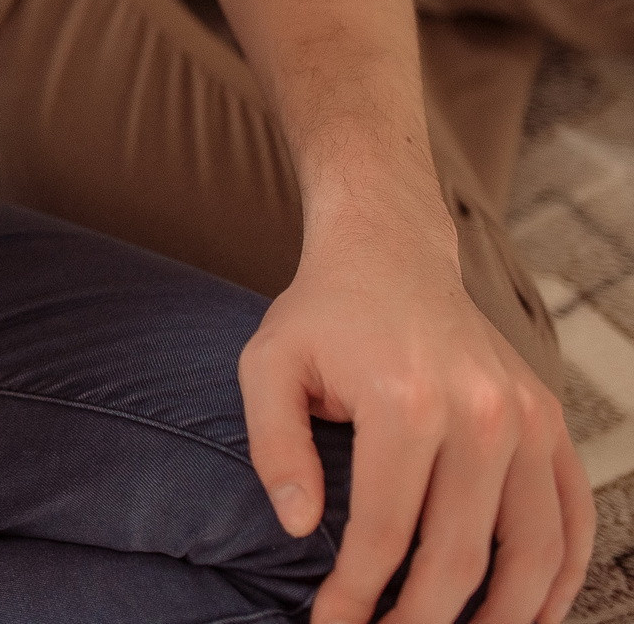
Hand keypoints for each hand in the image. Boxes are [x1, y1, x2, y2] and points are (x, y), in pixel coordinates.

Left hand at [240, 222, 594, 623]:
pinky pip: (573, 517)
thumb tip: (299, 529)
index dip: (357, 595)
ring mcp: (526, 419)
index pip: (385, 532)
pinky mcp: (550, 421)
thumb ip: (274, 446)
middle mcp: (479, 413)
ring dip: (503, 619)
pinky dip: (560, 577)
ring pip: (534, 553)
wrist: (389, 253)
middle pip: (462, 556)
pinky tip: (529, 615)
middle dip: (421, 621)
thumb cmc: (321, 317)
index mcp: (405, 402)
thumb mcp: (267, 366)